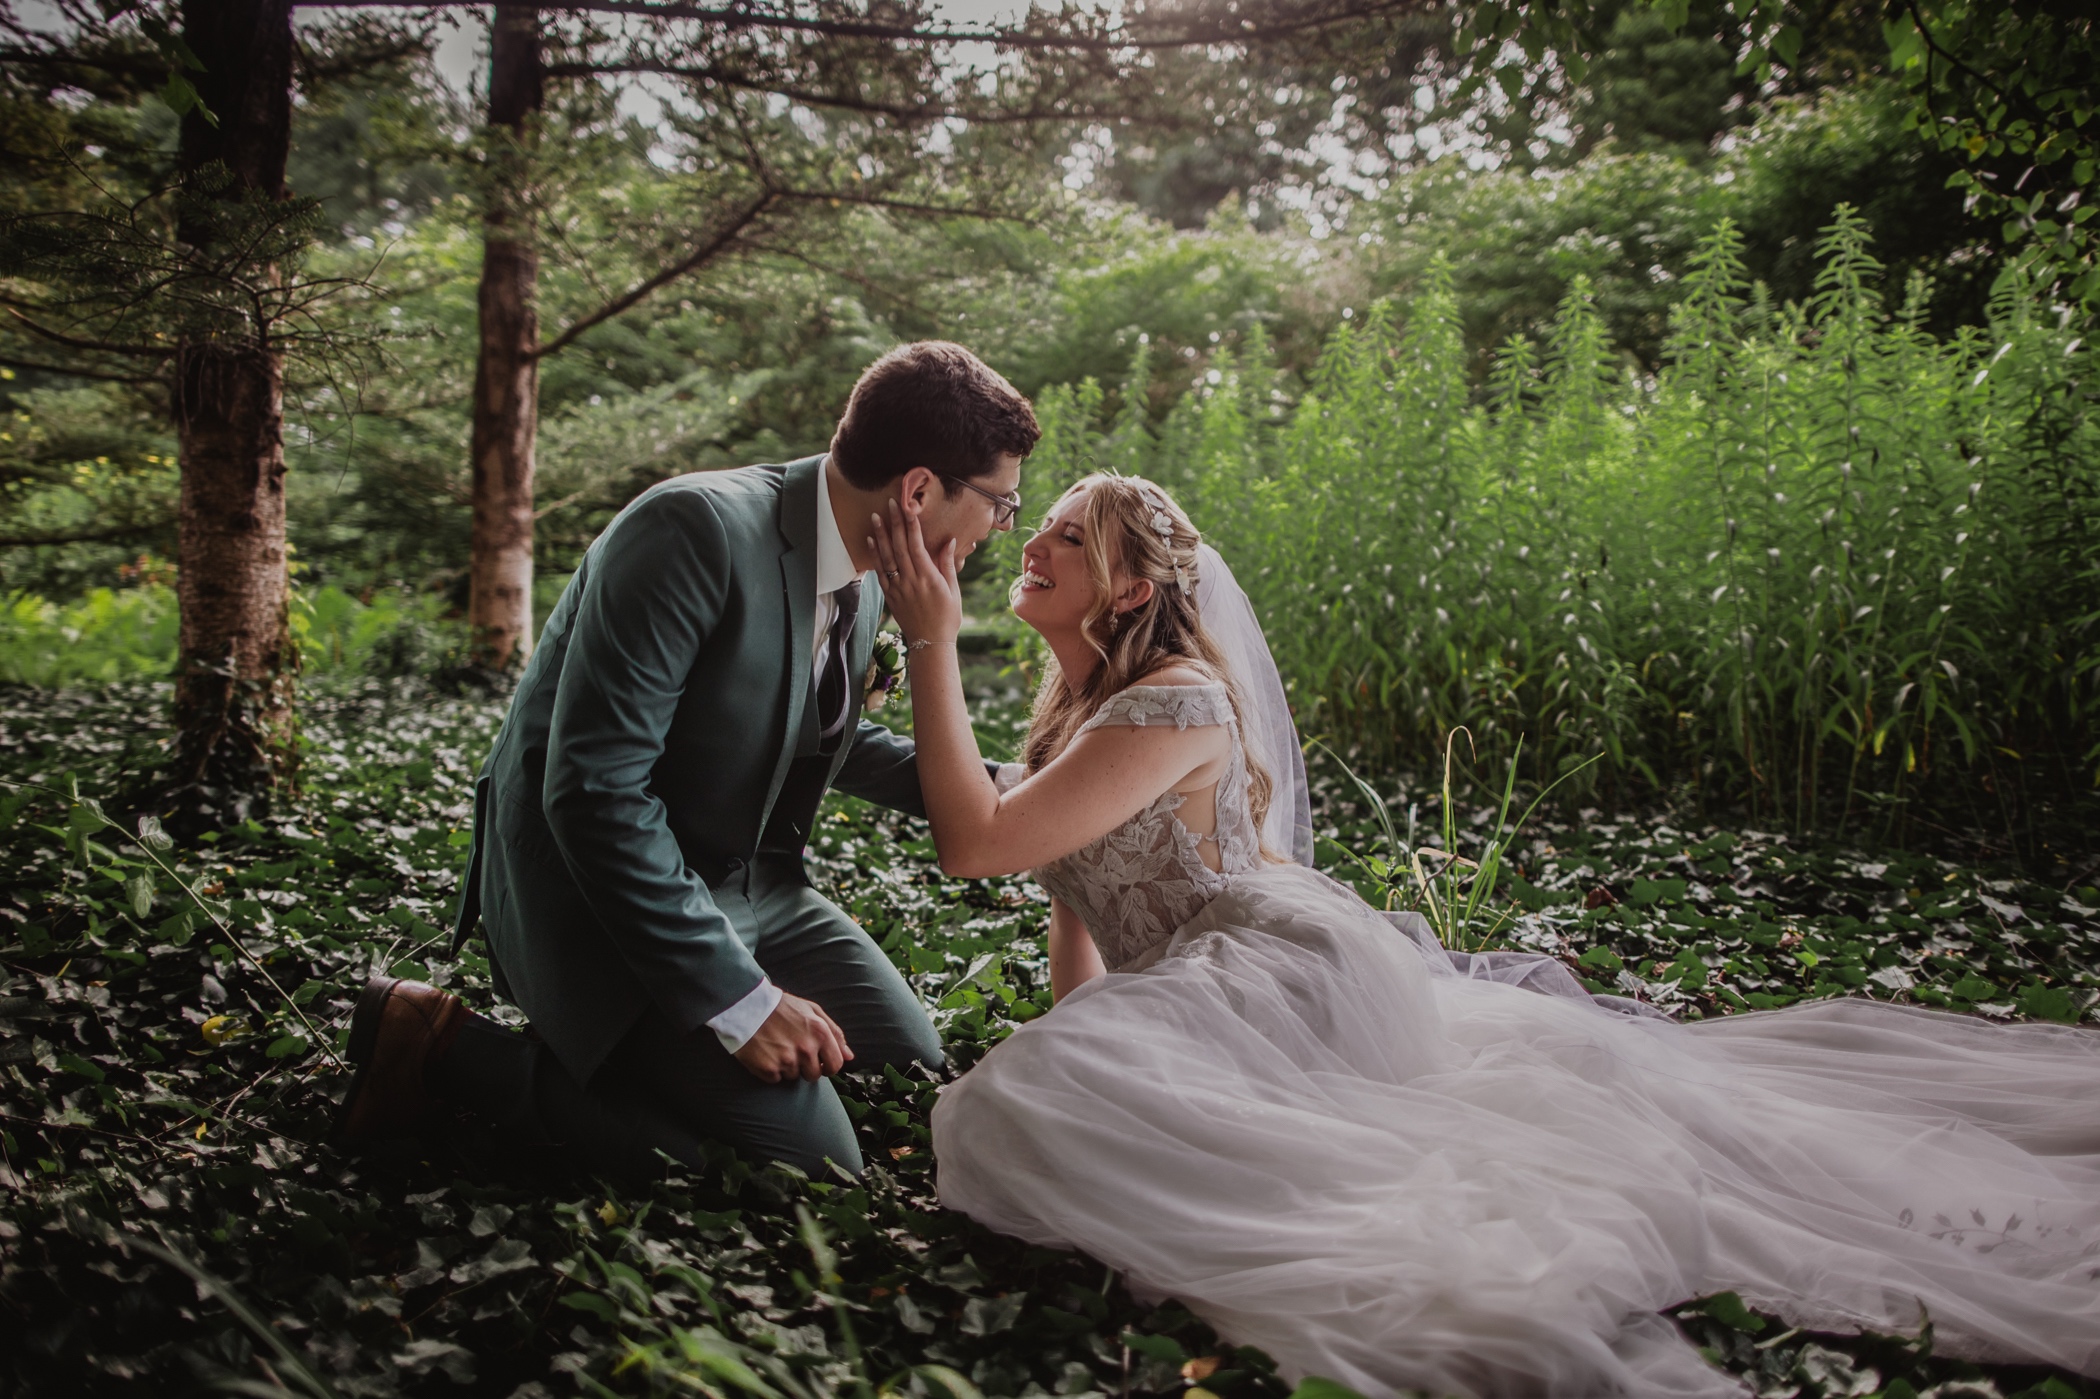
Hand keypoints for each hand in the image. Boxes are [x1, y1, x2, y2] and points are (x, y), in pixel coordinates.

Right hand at [734, 992, 853, 1082]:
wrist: (747, 1006)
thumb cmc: (781, 1007)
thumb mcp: (812, 1011)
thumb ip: (834, 1033)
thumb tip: (849, 1056)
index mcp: (820, 1033)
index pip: (835, 1064)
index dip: (827, 1066)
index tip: (818, 1062)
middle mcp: (806, 1049)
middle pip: (814, 1075)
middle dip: (807, 1068)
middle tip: (793, 1052)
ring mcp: (787, 1060)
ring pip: (794, 1077)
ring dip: (787, 1067)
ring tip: (777, 1048)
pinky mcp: (769, 1069)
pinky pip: (776, 1079)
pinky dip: (771, 1070)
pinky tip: (766, 1053)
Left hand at [868, 498, 961, 648]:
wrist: (931, 644)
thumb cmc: (947, 617)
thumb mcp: (953, 590)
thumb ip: (947, 564)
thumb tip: (949, 540)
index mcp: (928, 578)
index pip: (917, 546)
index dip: (911, 526)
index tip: (908, 508)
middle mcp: (911, 581)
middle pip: (900, 547)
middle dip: (895, 523)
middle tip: (890, 504)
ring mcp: (898, 589)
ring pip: (887, 557)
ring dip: (880, 536)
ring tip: (876, 517)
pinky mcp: (890, 596)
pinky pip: (880, 572)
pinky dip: (875, 556)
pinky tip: (871, 541)